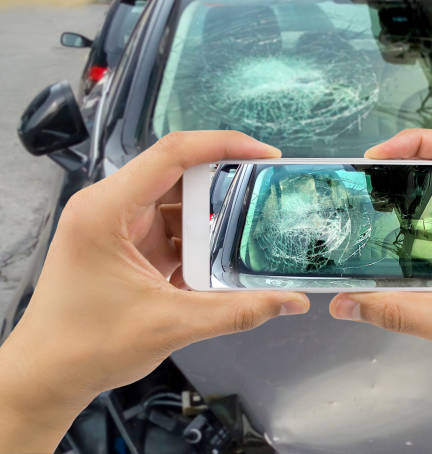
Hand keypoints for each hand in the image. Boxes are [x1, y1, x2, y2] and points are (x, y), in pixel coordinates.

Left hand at [0, 131, 308, 452]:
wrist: (48, 375)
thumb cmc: (91, 346)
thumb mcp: (172, 325)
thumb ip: (238, 311)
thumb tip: (294, 303)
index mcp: (107, 210)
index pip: (172, 153)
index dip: (223, 145)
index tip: (265, 156)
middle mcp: (109, 206)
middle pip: (178, 175)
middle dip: (224, 186)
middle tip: (266, 197)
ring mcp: (117, 224)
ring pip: (177, 203)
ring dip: (210, 220)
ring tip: (249, 232)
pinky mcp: (125, 243)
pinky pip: (169, 228)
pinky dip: (196, 242)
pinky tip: (219, 260)